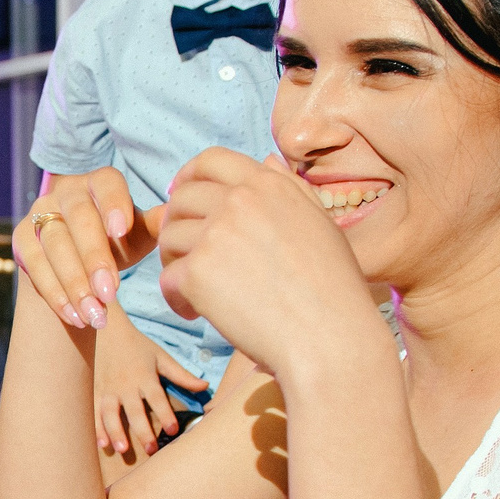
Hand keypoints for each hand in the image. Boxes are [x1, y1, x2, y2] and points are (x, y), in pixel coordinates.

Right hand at [16, 167, 162, 328]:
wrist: (78, 258)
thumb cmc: (116, 241)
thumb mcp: (137, 235)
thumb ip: (153, 226)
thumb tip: (174, 219)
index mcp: (100, 181)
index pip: (106, 185)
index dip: (113, 204)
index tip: (121, 231)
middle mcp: (66, 191)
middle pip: (78, 220)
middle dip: (93, 259)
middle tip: (110, 294)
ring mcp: (39, 213)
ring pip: (54, 245)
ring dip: (74, 284)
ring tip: (95, 315)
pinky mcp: (23, 239)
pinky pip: (36, 266)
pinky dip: (56, 295)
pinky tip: (75, 317)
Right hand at [92, 309, 208, 458]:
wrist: (107, 332)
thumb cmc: (139, 347)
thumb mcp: (161, 358)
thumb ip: (182, 375)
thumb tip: (205, 386)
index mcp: (144, 376)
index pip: (157, 398)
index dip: (165, 414)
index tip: (173, 431)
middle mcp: (126, 385)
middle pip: (134, 411)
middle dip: (143, 431)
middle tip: (151, 449)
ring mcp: (108, 390)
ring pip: (111, 414)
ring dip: (116, 432)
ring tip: (123, 450)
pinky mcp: (96, 393)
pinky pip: (95, 413)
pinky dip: (98, 428)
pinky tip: (103, 444)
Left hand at [154, 150, 374, 380]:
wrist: (330, 338)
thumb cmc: (332, 289)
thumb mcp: (321, 224)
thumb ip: (290, 190)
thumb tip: (267, 161)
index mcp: (269, 185)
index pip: (212, 160)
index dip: (189, 176)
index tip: (180, 195)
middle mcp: (240, 201)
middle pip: (181, 199)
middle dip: (177, 225)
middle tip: (187, 257)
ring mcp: (217, 234)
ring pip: (168, 238)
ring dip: (176, 264)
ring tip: (197, 291)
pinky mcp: (198, 272)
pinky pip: (167, 278)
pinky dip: (176, 299)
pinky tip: (196, 312)